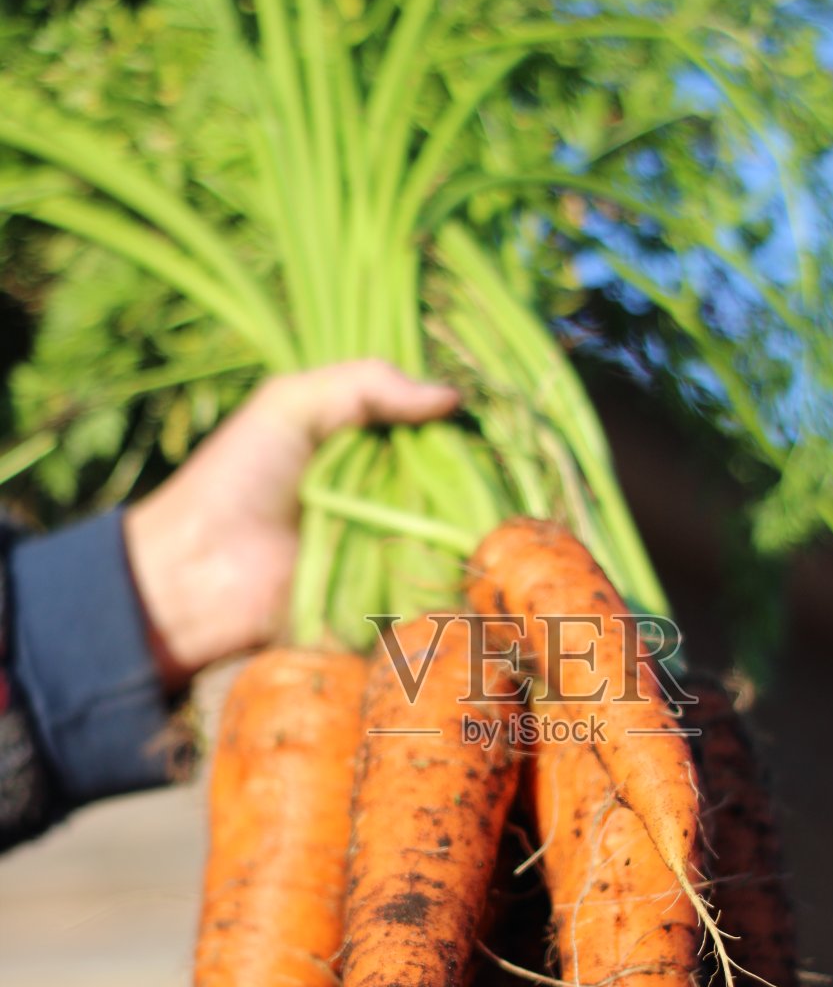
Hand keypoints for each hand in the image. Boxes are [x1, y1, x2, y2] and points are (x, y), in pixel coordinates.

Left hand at [123, 360, 458, 689]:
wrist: (195, 573)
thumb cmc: (234, 480)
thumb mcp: (290, 405)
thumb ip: (367, 384)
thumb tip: (453, 398)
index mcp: (361, 451)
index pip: (431, 438)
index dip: (456, 434)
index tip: (481, 432)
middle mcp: (380, 499)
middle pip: (448, 490)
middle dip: (466, 485)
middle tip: (482, 483)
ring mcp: (383, 553)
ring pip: (446, 539)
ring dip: (460, 532)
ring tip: (477, 524)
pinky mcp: (381, 602)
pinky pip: (426, 588)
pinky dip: (442, 578)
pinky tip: (459, 564)